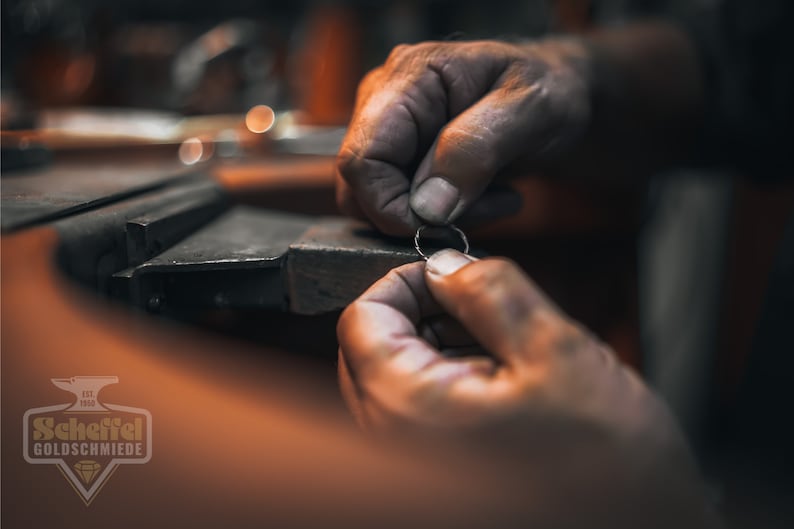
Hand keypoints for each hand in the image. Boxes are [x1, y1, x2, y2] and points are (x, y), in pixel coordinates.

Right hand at [335, 39, 590, 234]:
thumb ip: (476, 150)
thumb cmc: (548, 91)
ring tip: (490, 201)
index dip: (391, 205)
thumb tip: (426, 206)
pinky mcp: (398, 156)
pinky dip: (436, 216)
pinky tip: (478, 199)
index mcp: (409, 77)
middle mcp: (384, 99)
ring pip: (374, 201)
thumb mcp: (531, 111)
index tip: (445, 223)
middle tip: (487, 207)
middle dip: (419, 214)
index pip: (362, 159)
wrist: (556, 95)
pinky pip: (395, 203)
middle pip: (360, 185)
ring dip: (431, 218)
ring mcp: (387, 129)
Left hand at [337, 250, 717, 526]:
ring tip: (510, 353)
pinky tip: (509, 384)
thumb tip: (446, 265)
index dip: (404, 281)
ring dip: (448, 346)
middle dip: (429, 313)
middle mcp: (395, 443)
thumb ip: (491, 294)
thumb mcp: (556, 352)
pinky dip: (459, 379)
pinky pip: (426, 407)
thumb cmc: (610, 465)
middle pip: (377, 347)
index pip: (362, 319)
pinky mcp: (438, 471)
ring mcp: (413, 462)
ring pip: (404, 375)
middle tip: (487, 306)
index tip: (448, 272)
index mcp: (409, 409)